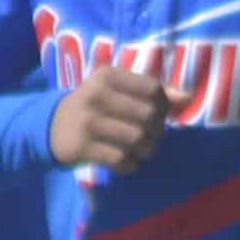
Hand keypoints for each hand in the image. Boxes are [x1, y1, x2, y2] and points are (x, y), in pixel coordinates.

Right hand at [50, 68, 171, 173]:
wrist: (51, 126)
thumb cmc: (95, 106)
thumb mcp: (118, 90)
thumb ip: (153, 92)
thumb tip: (189, 98)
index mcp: (107, 75)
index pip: (153, 89)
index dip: (164, 105)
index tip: (158, 114)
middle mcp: (96, 95)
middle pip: (149, 116)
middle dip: (157, 131)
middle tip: (151, 136)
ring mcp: (88, 122)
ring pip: (137, 139)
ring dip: (146, 150)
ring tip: (141, 150)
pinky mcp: (82, 147)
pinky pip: (121, 160)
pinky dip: (130, 164)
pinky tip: (126, 161)